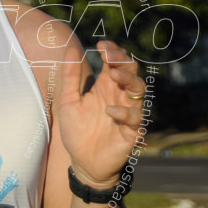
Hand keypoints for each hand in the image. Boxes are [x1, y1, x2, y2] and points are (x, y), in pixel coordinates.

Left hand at [57, 41, 144, 185]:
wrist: (83, 163)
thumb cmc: (77, 131)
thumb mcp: (68, 101)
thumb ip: (70, 77)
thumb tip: (71, 49)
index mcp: (105, 87)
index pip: (115, 63)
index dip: (112, 52)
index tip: (101, 45)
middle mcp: (119, 97)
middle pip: (130, 71)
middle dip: (123, 60)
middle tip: (110, 55)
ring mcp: (128, 113)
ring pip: (139, 90)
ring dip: (129, 80)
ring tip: (115, 75)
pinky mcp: (132, 131)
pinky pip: (135, 118)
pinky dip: (124, 112)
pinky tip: (110, 111)